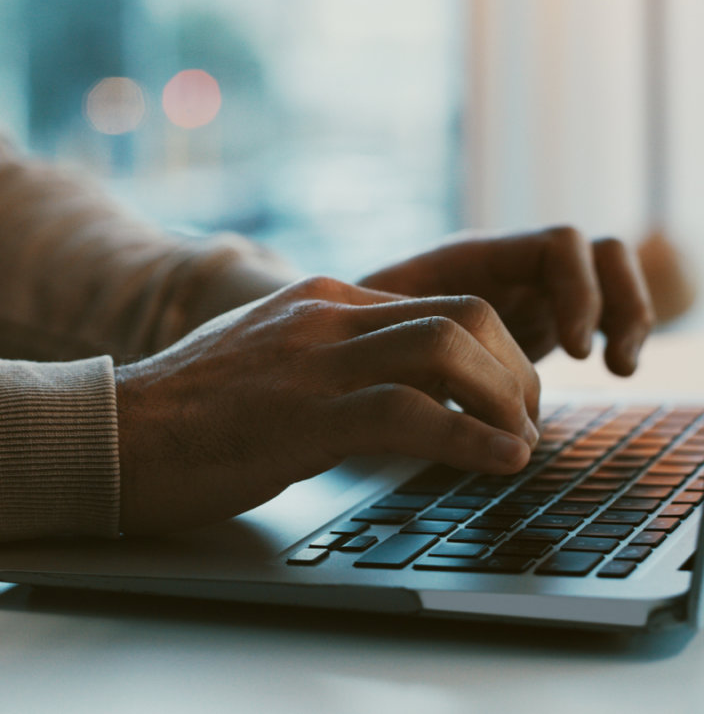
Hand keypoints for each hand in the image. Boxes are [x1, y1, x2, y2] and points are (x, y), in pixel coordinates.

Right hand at [116, 276, 539, 534]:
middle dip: (514, 370)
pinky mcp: (302, 415)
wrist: (118, 430)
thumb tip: (405, 384)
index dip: (498, 350)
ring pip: (445, 350)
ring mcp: (315, 360)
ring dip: (504, 399)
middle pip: (463, 314)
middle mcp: (329, 316)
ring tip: (522, 443)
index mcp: (328, 299)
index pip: (444, 302)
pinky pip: (408, 413)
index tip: (513, 395)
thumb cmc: (200, 407)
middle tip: (527, 420)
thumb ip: (340, 354)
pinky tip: (501, 461)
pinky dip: (469, 438)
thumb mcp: (282, 358)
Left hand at [360, 226, 654, 375]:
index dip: (578, 291)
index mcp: (476, 257)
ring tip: (620, 369)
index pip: (558, 245)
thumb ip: (416, 336)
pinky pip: (599, 311)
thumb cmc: (358, 332)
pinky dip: (617, 332)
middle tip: (607, 365)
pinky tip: (613, 369)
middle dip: (616, 303)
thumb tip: (451, 371)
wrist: (356, 339)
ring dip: (628, 317)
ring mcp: (528, 290)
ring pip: (608, 278)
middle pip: (597, 253)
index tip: (576, 351)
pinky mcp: (538, 320)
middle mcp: (510, 266)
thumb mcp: (380, 330)